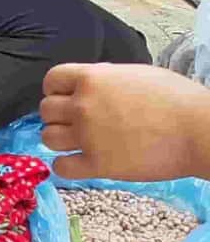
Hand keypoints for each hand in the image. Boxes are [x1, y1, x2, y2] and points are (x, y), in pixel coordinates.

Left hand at [40, 63, 209, 181]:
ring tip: (78, 141)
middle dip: (59, 115)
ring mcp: (88, 136)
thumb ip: (108, 78)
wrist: (199, 130)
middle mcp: (83, 106)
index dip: (56, 89)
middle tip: (77, 121)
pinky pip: (61, 167)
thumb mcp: (138, 74)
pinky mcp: (98, 165)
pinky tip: (78, 163)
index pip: (52, 80)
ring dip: (60, 139)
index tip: (65, 97)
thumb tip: (93, 81)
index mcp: (93, 78)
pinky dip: (65, 166)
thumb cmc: (179, 99)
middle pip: (46, 110)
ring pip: (48, 138)